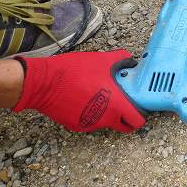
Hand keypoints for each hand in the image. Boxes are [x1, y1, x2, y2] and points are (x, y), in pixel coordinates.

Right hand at [13, 50, 144, 132]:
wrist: (44, 83)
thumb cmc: (75, 71)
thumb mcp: (102, 60)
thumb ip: (121, 60)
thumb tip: (130, 60)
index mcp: (116, 104)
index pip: (138, 121)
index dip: (142, 115)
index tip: (140, 107)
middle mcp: (105, 118)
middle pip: (124, 125)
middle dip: (128, 117)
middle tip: (125, 104)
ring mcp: (91, 124)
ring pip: (107, 123)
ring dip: (108, 113)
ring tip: (101, 96)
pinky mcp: (77, 126)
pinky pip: (91, 121)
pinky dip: (92, 113)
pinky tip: (85, 99)